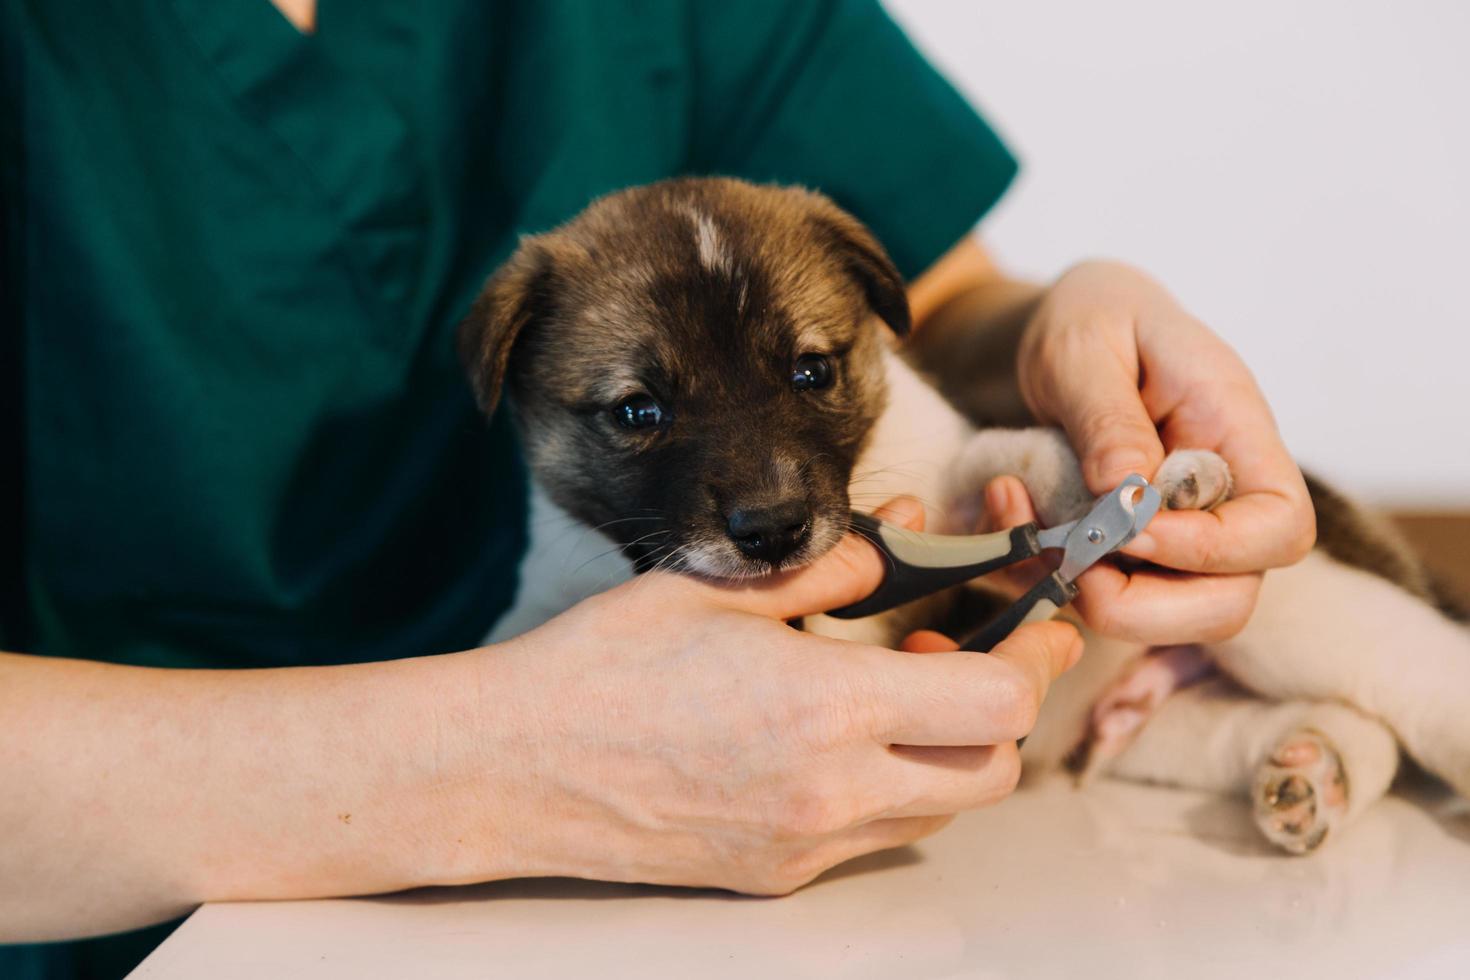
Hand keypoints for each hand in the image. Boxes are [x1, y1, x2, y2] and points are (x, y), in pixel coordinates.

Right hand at [436, 499, 1081, 895]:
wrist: (512, 767)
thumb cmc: (600, 669)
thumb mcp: (717, 592)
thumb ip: (828, 569)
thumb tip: (898, 541)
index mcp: (824, 708)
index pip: (996, 702)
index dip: (1034, 657)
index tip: (1035, 621)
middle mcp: (830, 792)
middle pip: (992, 769)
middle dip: (1005, 708)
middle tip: (976, 650)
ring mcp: (805, 845)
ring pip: (939, 809)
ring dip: (949, 750)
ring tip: (903, 688)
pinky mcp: (775, 874)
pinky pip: (873, 835)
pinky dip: (889, 785)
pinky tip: (841, 736)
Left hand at [1016, 260, 1314, 642]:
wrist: (1063, 326)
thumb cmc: (1093, 319)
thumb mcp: (1086, 347)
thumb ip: (1109, 418)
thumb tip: (1127, 495)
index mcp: (1235, 434)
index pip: (1280, 526)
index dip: (1217, 551)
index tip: (1135, 531)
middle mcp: (1218, 498)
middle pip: (1228, 600)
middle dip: (1146, 608)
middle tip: (1074, 567)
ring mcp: (1172, 533)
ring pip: (1162, 616)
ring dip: (1085, 596)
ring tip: (1021, 519)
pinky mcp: (1121, 553)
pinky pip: (1093, 595)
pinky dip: (1040, 573)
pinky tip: (1004, 507)